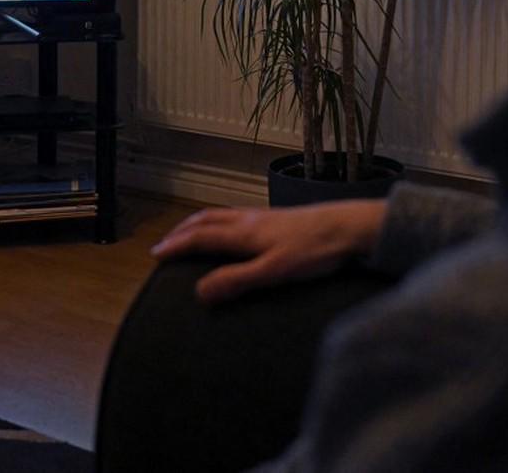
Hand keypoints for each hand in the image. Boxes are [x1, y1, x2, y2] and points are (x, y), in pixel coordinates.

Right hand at [151, 199, 388, 304]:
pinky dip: (219, 222)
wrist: (351, 227)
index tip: (156, 255)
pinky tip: (231, 231)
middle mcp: (248, 220)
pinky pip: (236, 216)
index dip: (176, 246)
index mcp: (243, 233)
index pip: (200, 237)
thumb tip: (198, 291)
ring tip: (188, 234)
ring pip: (220, 215)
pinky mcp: (278, 219)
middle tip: (164, 245)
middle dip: (181, 232)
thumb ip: (237, 281)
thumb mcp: (274, 272)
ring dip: (198, 224)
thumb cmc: (316, 251)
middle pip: (205, 221)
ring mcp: (263, 217)